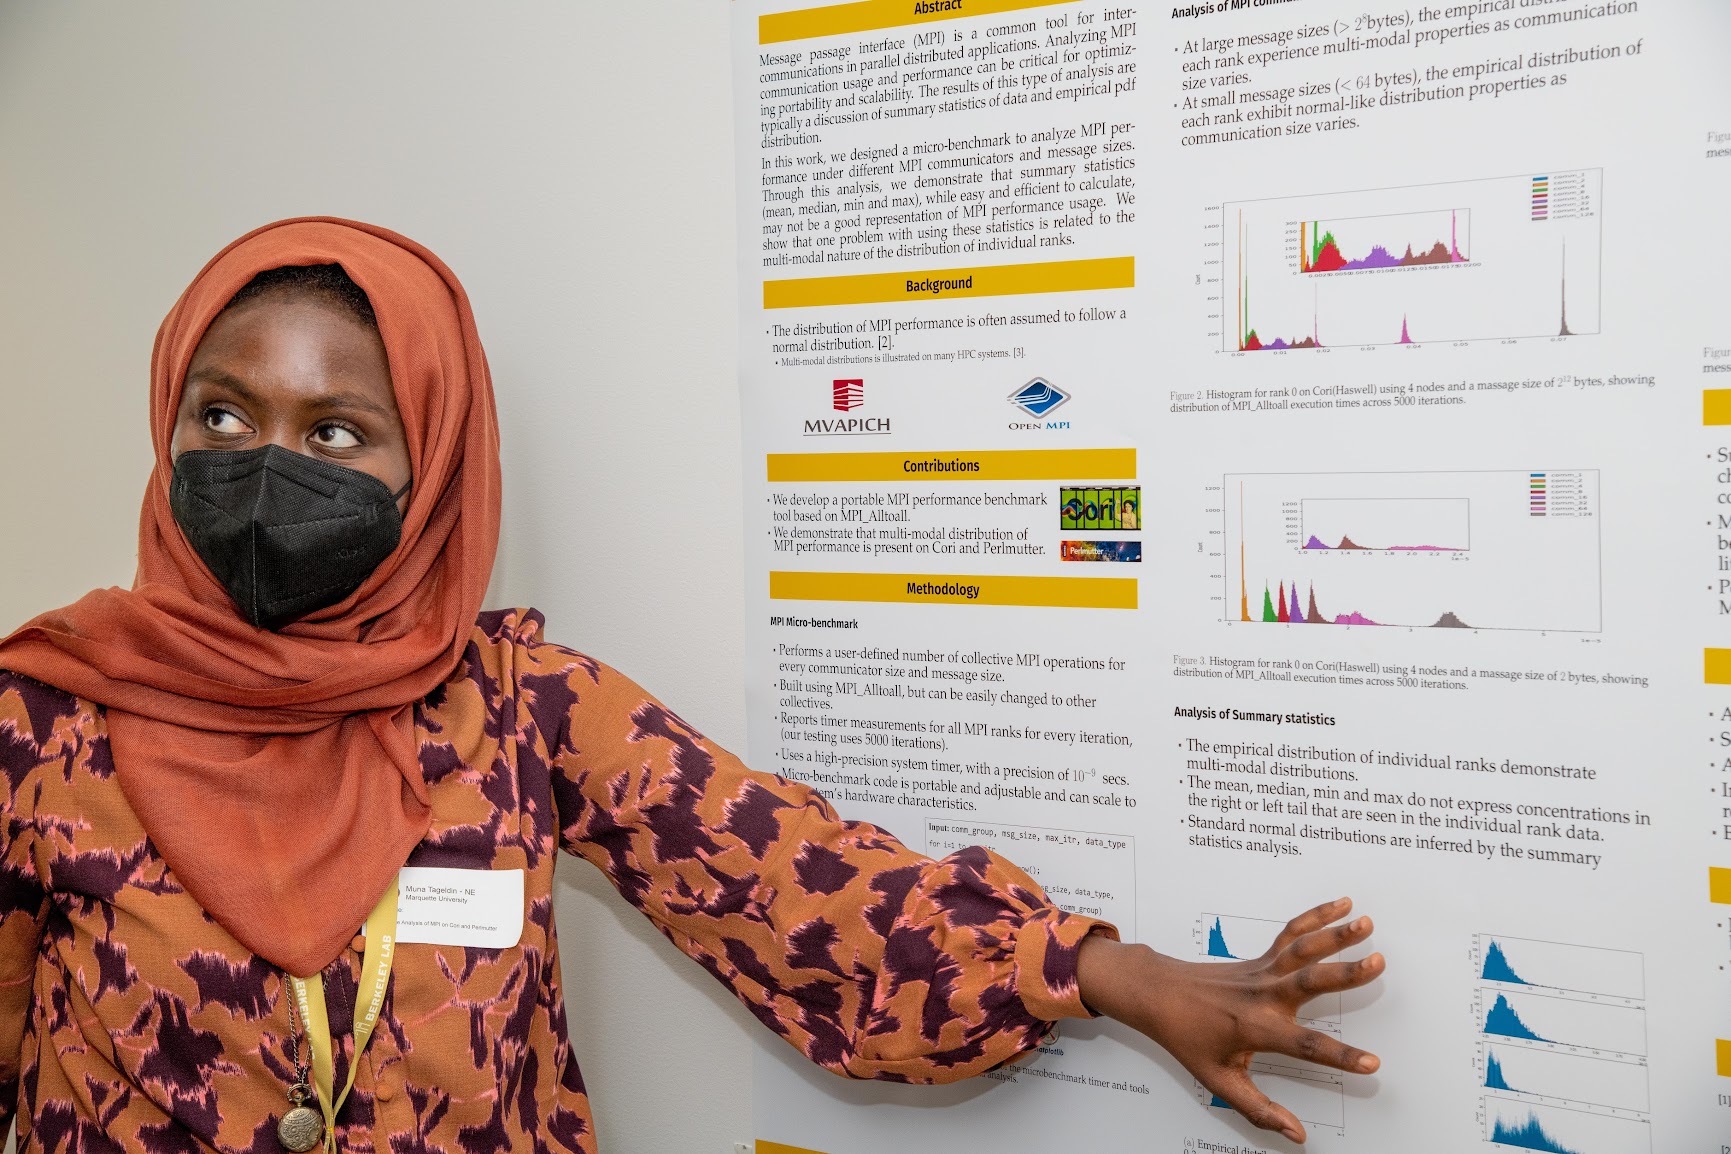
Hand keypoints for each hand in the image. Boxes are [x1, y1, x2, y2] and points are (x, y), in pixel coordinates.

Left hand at [1074, 897, 1383, 1144]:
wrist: (1158, 994)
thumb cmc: (1185, 1035)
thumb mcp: (1218, 1080)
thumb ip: (1258, 1108)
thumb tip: (1295, 1135)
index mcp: (1255, 1029)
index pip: (1305, 1046)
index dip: (1339, 1057)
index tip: (1371, 1063)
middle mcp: (1263, 996)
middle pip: (1309, 982)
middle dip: (1345, 973)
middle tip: (1378, 963)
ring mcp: (1263, 972)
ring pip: (1302, 949)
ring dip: (1335, 934)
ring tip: (1366, 923)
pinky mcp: (1261, 957)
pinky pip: (1291, 934)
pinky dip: (1316, 916)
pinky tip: (1341, 906)